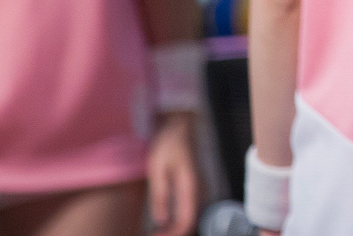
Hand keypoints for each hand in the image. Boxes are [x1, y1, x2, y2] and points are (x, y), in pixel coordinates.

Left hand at [145, 111, 198, 235]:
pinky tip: (161, 224)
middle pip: (189, 222)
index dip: (172, 234)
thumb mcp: (157, 169)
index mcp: (190, 186)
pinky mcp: (192, 189)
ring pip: (188, 218)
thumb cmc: (168, 144)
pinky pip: (186, 211)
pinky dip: (174, 222)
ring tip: (153, 233)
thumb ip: (160, 195)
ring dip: (172, 230)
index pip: (186, 220)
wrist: (181, 127)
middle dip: (171, 234)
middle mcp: (198, 191)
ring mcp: (197, 190)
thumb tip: (161, 221)